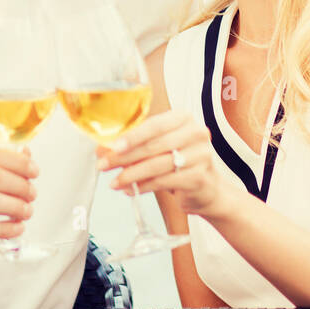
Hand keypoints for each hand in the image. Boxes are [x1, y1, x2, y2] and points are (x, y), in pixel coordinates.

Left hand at [97, 111, 232, 219]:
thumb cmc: (178, 161)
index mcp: (183, 118)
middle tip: (103, 165)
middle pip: (153, 145)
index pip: (154, 125)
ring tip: (114, 182)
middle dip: (124, 157)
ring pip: (157, 165)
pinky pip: (164, 181)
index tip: (112, 146)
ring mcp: (200, 155)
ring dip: (131, 175)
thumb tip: (102, 149)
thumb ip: (134, 144)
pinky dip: (144, 186)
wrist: (207, 187)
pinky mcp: (199, 177)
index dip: (132, 136)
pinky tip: (131, 190)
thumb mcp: (158, 147)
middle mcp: (196, 133)